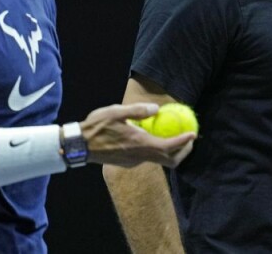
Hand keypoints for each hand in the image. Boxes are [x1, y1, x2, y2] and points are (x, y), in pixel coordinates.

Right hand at [80, 103, 195, 168]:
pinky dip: (158, 150)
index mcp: (140, 144)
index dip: (183, 142)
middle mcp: (140, 156)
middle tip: (189, 139)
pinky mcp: (128, 163)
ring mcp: (134, 162)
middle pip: (170, 160)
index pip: (169, 147)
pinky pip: (149, 158)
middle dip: (183, 151)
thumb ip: (138, 110)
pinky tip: (154, 138)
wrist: (79, 146)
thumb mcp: (116, 112)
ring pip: (160, 160)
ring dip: (171, 151)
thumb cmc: (96, 127)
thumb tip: (157, 109)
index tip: (193, 134)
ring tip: (176, 137)